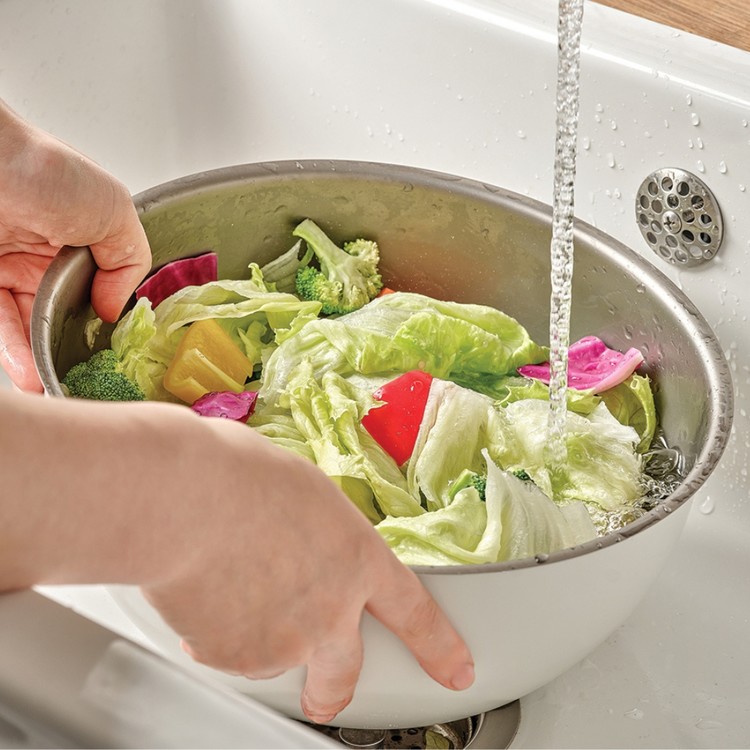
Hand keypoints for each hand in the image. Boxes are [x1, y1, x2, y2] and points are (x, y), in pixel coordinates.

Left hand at [0, 101, 150, 390]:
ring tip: (55, 385)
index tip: (115, 351)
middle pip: (66, 314)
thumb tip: (114, 309)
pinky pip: (1, 325)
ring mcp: (10, 270)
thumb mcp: (114, 209)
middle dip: (74, 348)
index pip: (101, 289)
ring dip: (44, 358)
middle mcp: (45, 256)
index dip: (108, 320)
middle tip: (86, 378)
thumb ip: (130, 260)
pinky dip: (15, 352)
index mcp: (83, 238)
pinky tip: (30, 371)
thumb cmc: (43, 170)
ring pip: (33, 325)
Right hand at [142, 419, 474, 723]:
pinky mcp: (234, 658)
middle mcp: (329, 612)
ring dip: (258, 639)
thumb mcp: (307, 493)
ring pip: (274, 660)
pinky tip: (203, 589)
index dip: (439, 646)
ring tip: (229, 581)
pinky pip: (226, 653)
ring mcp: (283, 642)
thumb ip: (320, 535)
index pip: (414, 612)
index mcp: (358, 559)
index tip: (456, 671)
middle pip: (344, 676)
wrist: (187, 498)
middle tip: (323, 695)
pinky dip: (215, 633)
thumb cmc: (242, 477)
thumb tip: (306, 544)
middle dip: (335, 691)